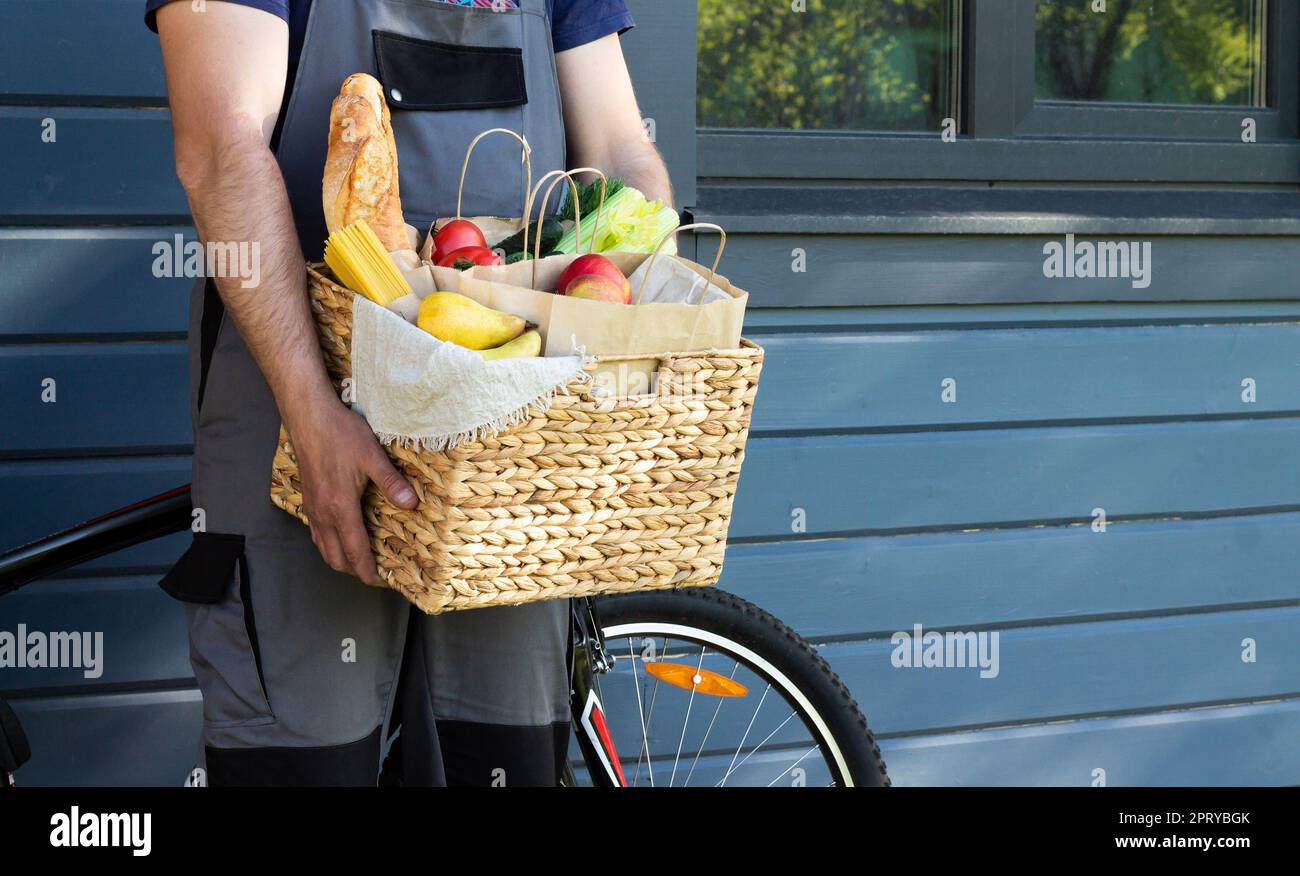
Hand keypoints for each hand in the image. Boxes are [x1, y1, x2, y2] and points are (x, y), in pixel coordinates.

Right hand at [286, 398, 417, 584]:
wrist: (308, 416)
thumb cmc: (340, 434)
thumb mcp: (372, 456)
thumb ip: (391, 482)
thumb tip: (412, 504)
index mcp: (340, 508)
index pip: (355, 551)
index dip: (366, 570)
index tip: (378, 582)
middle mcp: (323, 513)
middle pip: (336, 556)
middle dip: (353, 570)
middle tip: (373, 574)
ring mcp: (312, 507)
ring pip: (323, 546)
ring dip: (339, 559)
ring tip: (358, 561)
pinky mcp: (308, 498)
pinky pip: (316, 532)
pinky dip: (327, 544)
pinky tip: (338, 538)